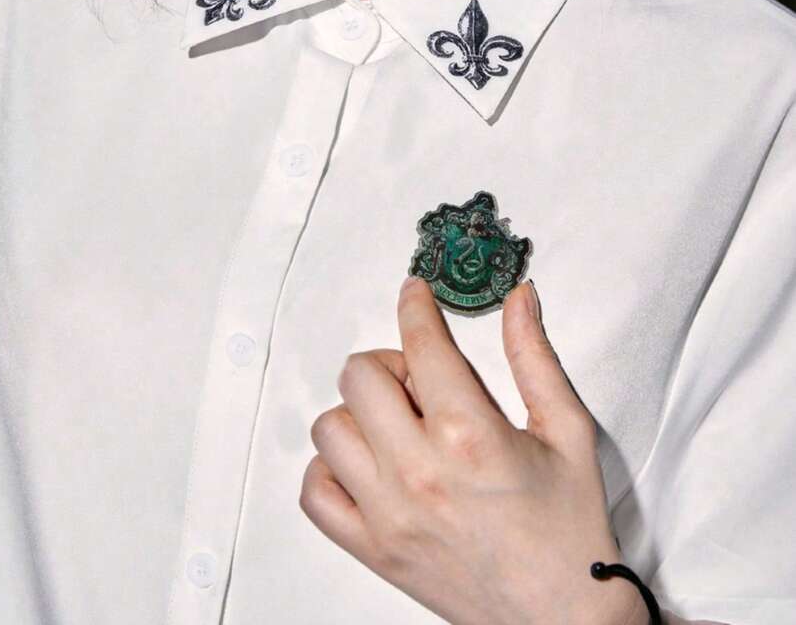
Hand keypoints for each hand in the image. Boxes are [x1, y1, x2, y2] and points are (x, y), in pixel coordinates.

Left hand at [300, 276, 647, 624]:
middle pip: (360, 377)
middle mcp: (418, 471)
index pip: (420, 344)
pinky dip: (331, 470)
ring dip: (360, 415)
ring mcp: (388, 514)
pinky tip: (369, 464)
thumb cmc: (570, 530)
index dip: (415, 306)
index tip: (415, 295)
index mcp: (470, 435)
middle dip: (389, 363)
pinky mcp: (373, 549)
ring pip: (331, 429)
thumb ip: (534, 357)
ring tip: (398, 425)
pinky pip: (315, 494)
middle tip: (420, 379)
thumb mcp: (567, 431)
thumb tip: (518, 300)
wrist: (564, 619)